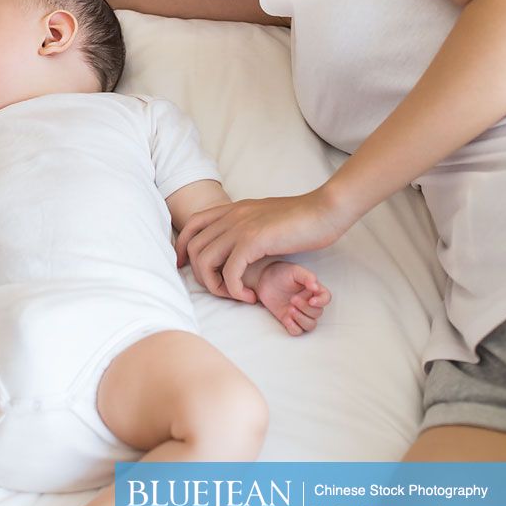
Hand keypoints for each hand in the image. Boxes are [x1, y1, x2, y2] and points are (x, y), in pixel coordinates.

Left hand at [176, 189, 346, 302]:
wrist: (325, 210)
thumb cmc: (301, 219)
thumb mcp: (265, 218)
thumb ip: (248, 227)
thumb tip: (237, 244)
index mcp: (233, 209)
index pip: (192, 225)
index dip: (181, 247)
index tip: (185, 268)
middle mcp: (231, 215)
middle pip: (193, 247)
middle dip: (201, 276)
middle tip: (224, 291)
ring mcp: (240, 226)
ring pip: (204, 260)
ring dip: (215, 286)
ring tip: (237, 295)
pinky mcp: (254, 240)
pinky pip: (229, 271)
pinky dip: (234, 290)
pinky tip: (250, 296)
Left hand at [255, 261, 331, 335]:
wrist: (264, 280)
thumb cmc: (281, 273)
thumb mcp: (294, 271)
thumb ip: (307, 277)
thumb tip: (316, 287)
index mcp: (313, 290)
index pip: (326, 298)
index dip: (321, 302)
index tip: (312, 301)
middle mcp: (309, 303)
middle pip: (317, 313)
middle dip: (306, 308)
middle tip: (293, 299)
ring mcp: (300, 313)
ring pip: (310, 325)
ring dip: (302, 319)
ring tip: (290, 309)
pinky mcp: (289, 320)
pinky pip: (297, 331)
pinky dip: (294, 327)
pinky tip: (287, 319)